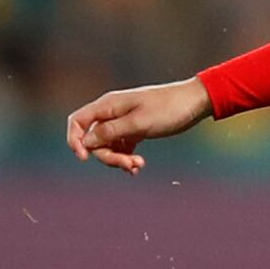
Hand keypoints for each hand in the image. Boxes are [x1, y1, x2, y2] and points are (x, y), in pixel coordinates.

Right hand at [65, 78, 212, 173]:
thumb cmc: (168, 109)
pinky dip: (127, 158)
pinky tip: (139, 165)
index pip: (77, 122)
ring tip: (138, 165)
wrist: (194, 103)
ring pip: (108, 146)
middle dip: (107, 156)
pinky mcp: (134, 130)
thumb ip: (110, 132)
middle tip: (129, 164)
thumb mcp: (138, 123)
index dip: (75, 140)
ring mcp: (123, 122)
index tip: (85, 158)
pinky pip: (121, 147)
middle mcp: (112, 113)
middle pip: (93, 140)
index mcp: (108, 105)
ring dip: (119, 159)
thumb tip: (86, 141)